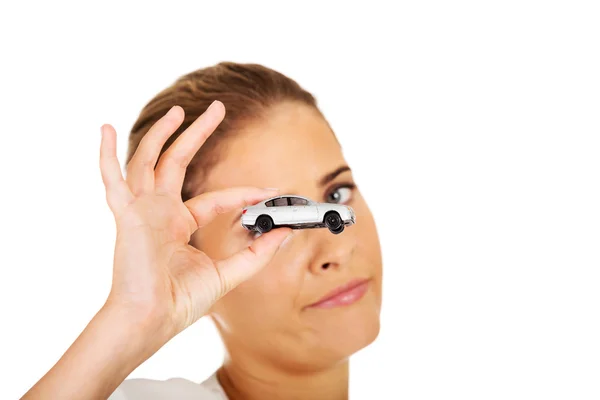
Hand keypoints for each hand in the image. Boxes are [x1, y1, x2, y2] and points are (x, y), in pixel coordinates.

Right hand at [99, 101, 290, 342]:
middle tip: (217, 108)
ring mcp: (142, 210)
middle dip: (198, 134)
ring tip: (180, 110)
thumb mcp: (228, 274)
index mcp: (180, 224)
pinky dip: (106, 154)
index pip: (215, 197)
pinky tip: (104, 129)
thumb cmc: (180, 302)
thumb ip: (256, 254)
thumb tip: (283, 233)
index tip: (269, 191)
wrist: (153, 321)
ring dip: (163, 133)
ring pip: (150, 159)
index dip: (243, 193)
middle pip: (178, 161)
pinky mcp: (128, 215)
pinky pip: (112, 179)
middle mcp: (160, 211)